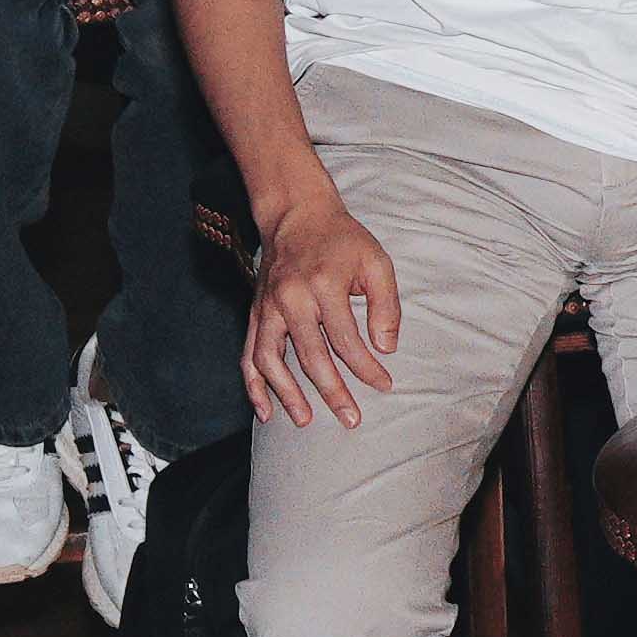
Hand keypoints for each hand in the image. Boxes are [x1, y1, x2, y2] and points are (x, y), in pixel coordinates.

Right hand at [241, 188, 407, 429]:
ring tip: (305, 420)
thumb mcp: (377, 262)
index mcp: (324, 286)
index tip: (385, 385)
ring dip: (287, 394)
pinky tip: (265, 409)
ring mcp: (268, 308)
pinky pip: (249, 355)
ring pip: (272, 361)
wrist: (297, 216)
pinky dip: (254, 384)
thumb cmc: (344, 241)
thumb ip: (386, 305)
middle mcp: (291, 300)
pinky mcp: (255, 314)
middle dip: (333, 391)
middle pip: (311, 357)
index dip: (367, 367)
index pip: (347, 340)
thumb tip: (387, 348)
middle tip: (351, 418)